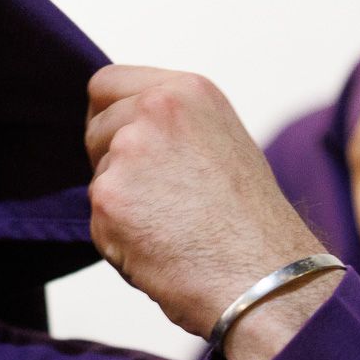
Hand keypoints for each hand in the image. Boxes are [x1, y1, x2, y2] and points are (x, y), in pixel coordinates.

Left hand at [86, 65, 337, 359]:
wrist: (264, 275)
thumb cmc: (250, 223)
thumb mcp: (220, 142)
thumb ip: (171, 125)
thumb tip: (124, 128)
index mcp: (186, 91)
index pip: (106, 84)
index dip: (109, 117)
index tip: (124, 143)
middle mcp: (154, 109)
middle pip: (95, 130)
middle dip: (113, 164)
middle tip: (161, 198)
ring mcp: (128, 151)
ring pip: (97, 177)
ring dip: (120, 204)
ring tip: (170, 225)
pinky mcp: (108, 196)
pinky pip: (96, 219)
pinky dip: (118, 239)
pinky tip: (159, 247)